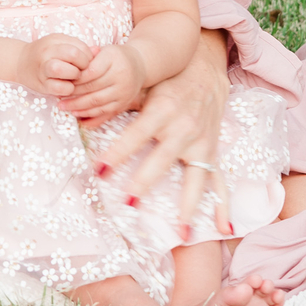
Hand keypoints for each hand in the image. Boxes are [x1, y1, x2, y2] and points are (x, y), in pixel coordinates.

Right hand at [14, 31, 92, 98]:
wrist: (20, 62)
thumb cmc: (46, 53)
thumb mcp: (60, 44)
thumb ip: (79, 47)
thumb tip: (98, 51)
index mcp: (54, 40)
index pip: (80, 46)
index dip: (88, 56)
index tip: (86, 62)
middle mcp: (47, 52)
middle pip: (73, 54)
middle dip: (83, 64)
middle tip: (82, 69)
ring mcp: (42, 68)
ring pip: (61, 69)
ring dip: (74, 75)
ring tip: (74, 77)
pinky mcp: (42, 85)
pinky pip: (59, 88)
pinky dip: (68, 89)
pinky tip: (67, 87)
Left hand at [70, 42, 144, 123]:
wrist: (140, 65)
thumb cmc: (116, 56)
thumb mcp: (104, 50)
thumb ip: (88, 56)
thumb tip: (70, 64)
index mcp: (114, 60)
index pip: (91, 72)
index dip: (75, 78)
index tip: (62, 80)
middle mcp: (121, 77)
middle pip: (92, 88)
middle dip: (73, 93)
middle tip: (58, 96)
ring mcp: (123, 92)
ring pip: (97, 102)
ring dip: (78, 106)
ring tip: (63, 106)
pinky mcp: (124, 104)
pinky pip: (104, 112)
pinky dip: (89, 115)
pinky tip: (76, 113)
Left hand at [93, 32, 231, 237]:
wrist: (203, 71)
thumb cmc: (165, 82)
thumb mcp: (141, 87)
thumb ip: (115, 104)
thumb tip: (81, 119)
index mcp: (162, 111)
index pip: (135, 135)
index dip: (117, 153)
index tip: (98, 170)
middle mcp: (183, 129)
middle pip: (162, 160)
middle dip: (144, 182)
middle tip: (127, 203)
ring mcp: (201, 143)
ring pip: (195, 178)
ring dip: (188, 206)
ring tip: (182, 234)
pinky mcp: (212, 152)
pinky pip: (219, 182)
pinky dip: (222, 206)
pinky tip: (224, 227)